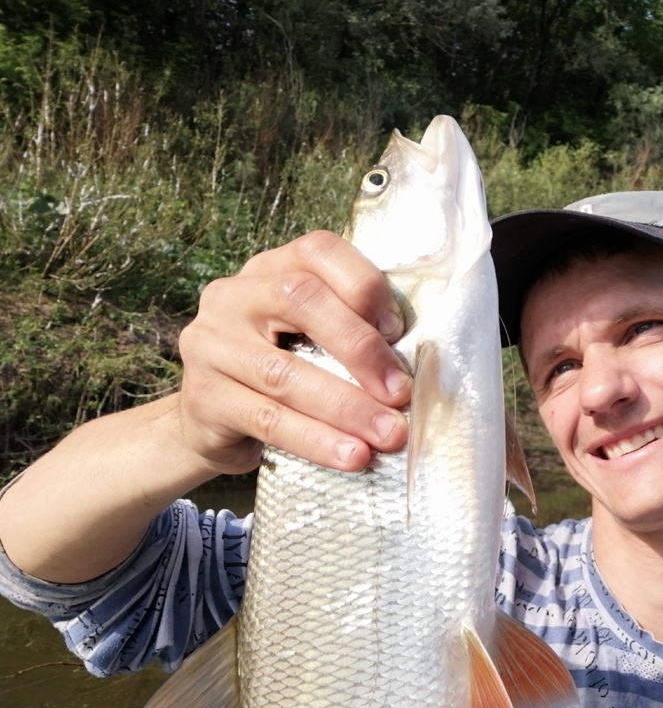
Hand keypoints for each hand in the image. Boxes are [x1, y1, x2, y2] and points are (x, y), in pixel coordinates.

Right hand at [177, 231, 410, 474]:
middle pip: (300, 300)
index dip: (364, 284)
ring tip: (388, 434)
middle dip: (360, 348)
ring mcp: (209, 344)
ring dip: (347, 407)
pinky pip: (267, 420)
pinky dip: (317, 440)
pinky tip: (352, 456)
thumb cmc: (285, 374)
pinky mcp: (202, 397)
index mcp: (270, 270)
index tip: (399, 331)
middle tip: (400, 393)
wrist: (213, 425)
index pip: (317, 251)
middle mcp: (233, 297)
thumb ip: (353, 332)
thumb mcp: (315, 340)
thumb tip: (414, 367)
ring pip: (284, 373)